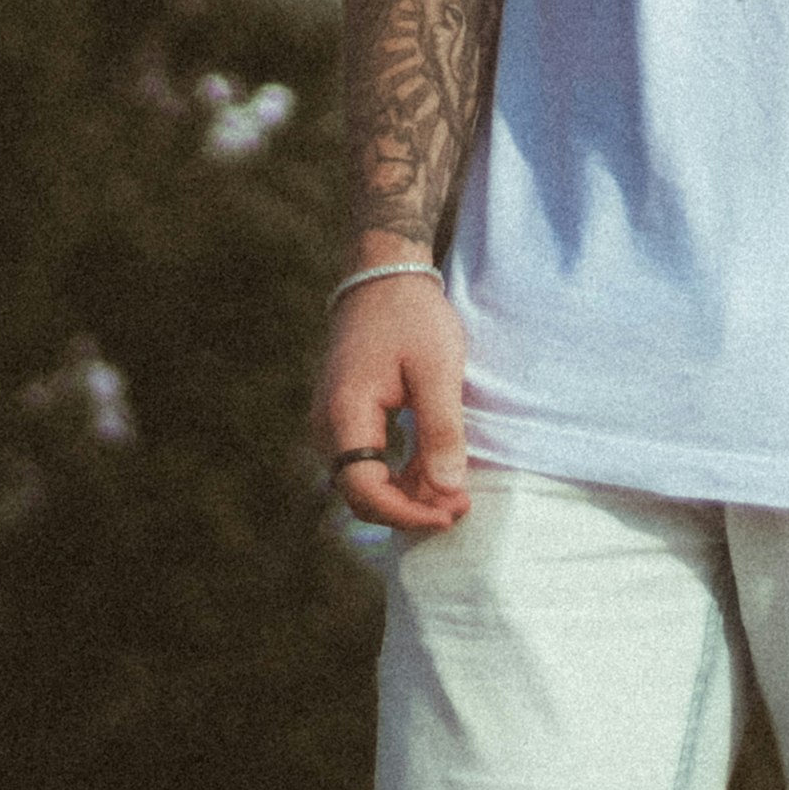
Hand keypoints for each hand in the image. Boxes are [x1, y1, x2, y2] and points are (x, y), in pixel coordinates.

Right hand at [315, 264, 475, 532]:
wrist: (382, 277)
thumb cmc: (411, 318)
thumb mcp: (438, 370)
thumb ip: (442, 430)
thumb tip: (446, 487)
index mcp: (345, 413)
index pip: (364, 488)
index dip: (406, 512)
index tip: (449, 512)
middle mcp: (328, 425)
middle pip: (360, 493)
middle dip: (409, 509)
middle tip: (460, 507)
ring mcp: (333, 422)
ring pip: (364, 481)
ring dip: (407, 495)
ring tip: (455, 494)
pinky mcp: (346, 418)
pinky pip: (367, 462)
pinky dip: (400, 476)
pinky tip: (435, 471)